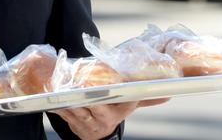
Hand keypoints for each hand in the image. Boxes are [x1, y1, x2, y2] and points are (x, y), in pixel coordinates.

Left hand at [50, 98, 168, 139]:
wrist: (95, 134)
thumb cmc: (112, 111)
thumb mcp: (127, 106)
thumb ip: (144, 99)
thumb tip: (167, 94)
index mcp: (118, 112)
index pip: (123, 104)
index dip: (119, 95)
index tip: (115, 87)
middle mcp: (103, 119)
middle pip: (97, 107)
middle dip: (91, 98)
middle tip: (86, 87)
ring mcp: (86, 123)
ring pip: (78, 111)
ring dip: (71, 101)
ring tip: (67, 90)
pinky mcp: (71, 122)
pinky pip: (64, 113)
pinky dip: (59, 105)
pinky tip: (55, 97)